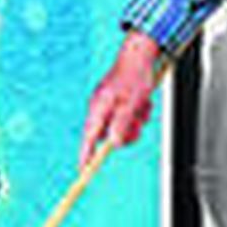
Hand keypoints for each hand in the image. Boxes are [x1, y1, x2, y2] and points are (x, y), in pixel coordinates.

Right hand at [79, 31, 162, 169]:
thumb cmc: (134, 76)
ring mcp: (109, 105)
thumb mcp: (131, 103)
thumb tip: (114, 144)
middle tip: (139, 121)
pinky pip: (129, 117)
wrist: (139, 56)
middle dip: (128, 132)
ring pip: (123, 127)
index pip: (89, 138)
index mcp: (99, 108)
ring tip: (143, 106)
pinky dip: (138, 113)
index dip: (85, 155)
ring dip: (136, 120)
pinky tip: (144, 102)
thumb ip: (122, 124)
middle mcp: (101, 108)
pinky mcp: (118, 102)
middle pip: (110, 135)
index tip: (82, 170)